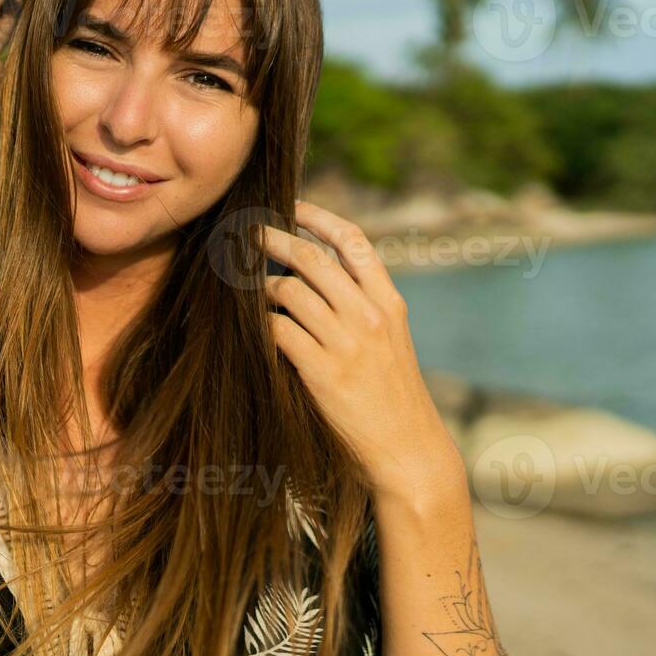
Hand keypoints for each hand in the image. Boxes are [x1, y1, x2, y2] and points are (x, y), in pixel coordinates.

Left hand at [261, 201, 466, 503]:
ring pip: (290, 291)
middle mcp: (369, 315)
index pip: (354, 242)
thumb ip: (360, 307)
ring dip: (262, 288)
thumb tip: (312, 274)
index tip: (292, 205)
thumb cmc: (392, 396)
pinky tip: (254, 330)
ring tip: (248, 292)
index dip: (319, 217)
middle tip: (246, 236)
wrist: (408, 449)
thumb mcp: (390, 341)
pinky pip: (279, 332)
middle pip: (312, 258)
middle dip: (273, 240)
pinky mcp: (323, 372)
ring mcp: (347, 342)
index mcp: (389, 302)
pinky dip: (262, 326)